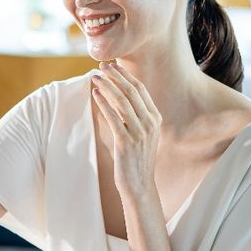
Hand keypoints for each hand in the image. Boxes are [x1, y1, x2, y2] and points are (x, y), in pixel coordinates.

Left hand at [91, 61, 161, 197]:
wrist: (139, 184)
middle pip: (131, 91)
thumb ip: (136, 116)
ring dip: (107, 86)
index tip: (112, 66)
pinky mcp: (126, 141)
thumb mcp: (142, 134)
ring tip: (95, 77)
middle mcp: (150, 123)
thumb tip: (119, 97)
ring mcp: (139, 132)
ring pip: (122, 101)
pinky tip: (95, 94)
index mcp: (156, 118)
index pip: (140, 89)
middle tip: (101, 66)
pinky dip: (103, 103)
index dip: (125, 75)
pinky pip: (113, 117)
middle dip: (115, 76)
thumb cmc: (136, 158)